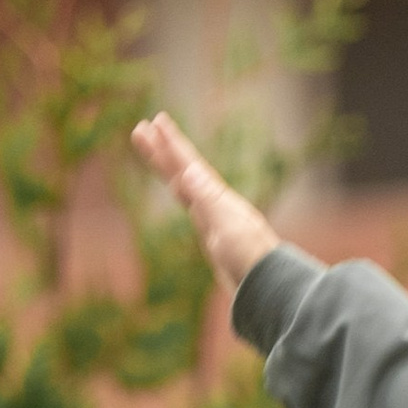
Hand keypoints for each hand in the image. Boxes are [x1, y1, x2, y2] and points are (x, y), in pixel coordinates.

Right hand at [131, 111, 279, 296]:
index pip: (189, 164)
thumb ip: (207, 200)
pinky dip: (181, 191)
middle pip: (181, 170)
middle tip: (140, 129)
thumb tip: (189, 171)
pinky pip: (190, 203)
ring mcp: (214, 217)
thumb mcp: (226, 227)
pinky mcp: (214, 233)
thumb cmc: (250, 257)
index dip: (172, 144)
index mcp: (217, 197)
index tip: (157, 121)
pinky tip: (179, 186)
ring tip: (150, 150)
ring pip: (184, 184)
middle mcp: (215, 202)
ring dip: (167, 167)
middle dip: (161, 151)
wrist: (266, 286)